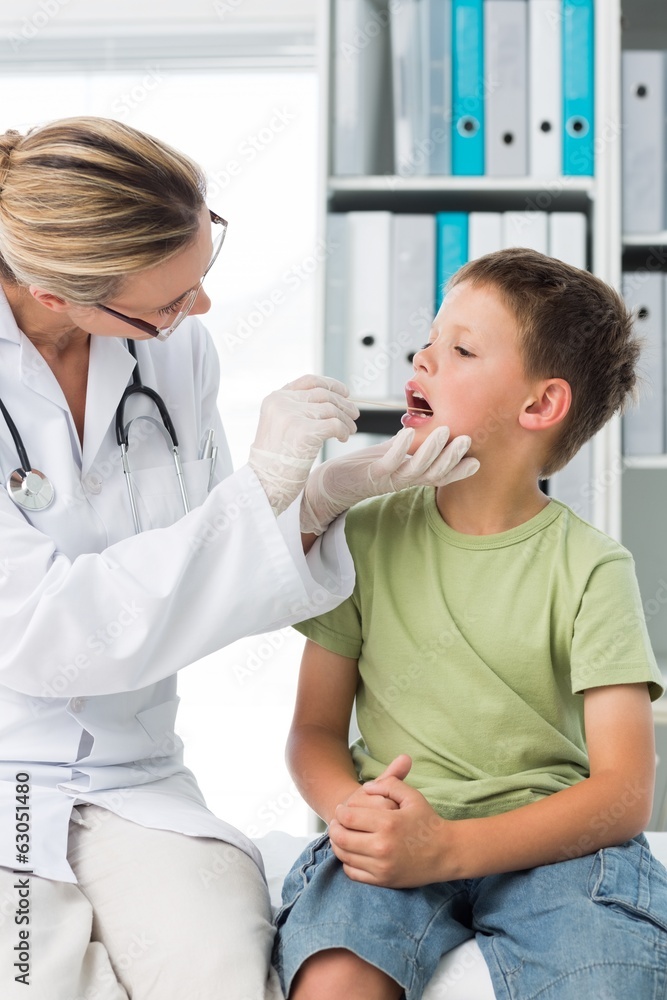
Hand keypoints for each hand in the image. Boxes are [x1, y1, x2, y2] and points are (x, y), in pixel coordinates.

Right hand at [248, 375, 358, 515]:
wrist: (264, 484)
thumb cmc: (274, 461)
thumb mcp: (278, 426)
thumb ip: (295, 410)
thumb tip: (329, 400)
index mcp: (275, 399)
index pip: (309, 381)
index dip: (331, 385)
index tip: (345, 392)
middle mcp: (282, 403)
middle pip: (323, 395)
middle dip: (343, 404)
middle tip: (355, 415)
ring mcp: (292, 416)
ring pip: (331, 409)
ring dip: (346, 420)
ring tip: (350, 430)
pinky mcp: (304, 432)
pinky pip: (335, 424)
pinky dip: (343, 431)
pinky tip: (343, 438)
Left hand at [300, 425, 478, 534]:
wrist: (333, 483)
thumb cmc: (364, 467)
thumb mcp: (393, 455)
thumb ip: (413, 448)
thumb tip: (432, 432)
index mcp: (411, 477)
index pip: (441, 476)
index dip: (459, 471)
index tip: (477, 461)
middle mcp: (404, 481)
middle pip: (434, 473)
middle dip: (452, 457)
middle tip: (467, 439)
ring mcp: (389, 479)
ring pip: (417, 468)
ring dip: (432, 450)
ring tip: (444, 430)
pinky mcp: (373, 474)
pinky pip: (391, 462)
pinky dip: (401, 447)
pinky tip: (409, 432)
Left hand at [329, 755, 450, 887]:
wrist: (447, 853)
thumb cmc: (428, 822)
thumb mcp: (412, 796)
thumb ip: (388, 784)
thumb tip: (366, 787)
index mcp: (387, 823)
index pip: (348, 817)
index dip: (340, 811)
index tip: (341, 809)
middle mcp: (382, 846)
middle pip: (341, 837)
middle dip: (333, 828)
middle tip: (335, 823)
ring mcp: (381, 866)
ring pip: (344, 856)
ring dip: (337, 844)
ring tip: (341, 836)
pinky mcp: (383, 881)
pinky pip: (353, 873)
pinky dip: (347, 862)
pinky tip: (352, 853)